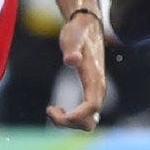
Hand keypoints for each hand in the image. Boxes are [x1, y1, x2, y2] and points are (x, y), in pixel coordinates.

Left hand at [49, 11, 108, 129]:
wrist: (88, 26)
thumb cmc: (77, 32)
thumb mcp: (72, 37)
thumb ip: (72, 48)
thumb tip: (71, 60)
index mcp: (94, 79)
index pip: (91, 107)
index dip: (74, 116)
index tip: (51, 110)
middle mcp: (99, 89)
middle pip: (90, 121)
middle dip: (69, 122)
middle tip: (50, 109)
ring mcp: (96, 93)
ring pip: (88, 122)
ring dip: (69, 122)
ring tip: (52, 109)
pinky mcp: (91, 93)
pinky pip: (85, 117)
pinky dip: (70, 118)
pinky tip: (56, 108)